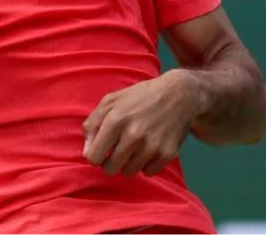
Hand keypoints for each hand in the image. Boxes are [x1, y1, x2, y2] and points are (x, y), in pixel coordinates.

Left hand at [83, 70, 200, 176]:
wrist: (179, 94)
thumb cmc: (140, 96)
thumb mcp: (111, 100)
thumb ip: (92, 124)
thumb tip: (87, 151)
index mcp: (116, 120)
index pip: (93, 157)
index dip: (96, 154)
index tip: (103, 148)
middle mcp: (134, 135)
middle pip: (110, 169)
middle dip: (111, 161)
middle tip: (118, 149)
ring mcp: (152, 146)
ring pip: (129, 172)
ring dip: (129, 163)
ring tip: (135, 146)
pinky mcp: (167, 153)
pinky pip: (148, 172)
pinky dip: (146, 164)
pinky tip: (149, 148)